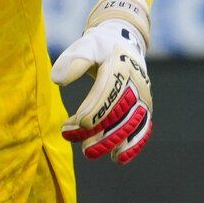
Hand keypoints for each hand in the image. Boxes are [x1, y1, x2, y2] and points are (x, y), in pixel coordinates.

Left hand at [51, 0, 153, 163]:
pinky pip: (143, 128)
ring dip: (112, 141)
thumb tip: (57, 80)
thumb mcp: (86, 45)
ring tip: (91, 153)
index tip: (67, 128)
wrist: (123, 43)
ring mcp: (143, 96)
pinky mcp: (145, 106)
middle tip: (78, 146)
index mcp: (120, 66)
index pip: (105, 95)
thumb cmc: (99, 47)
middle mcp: (136, 82)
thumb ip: (73, 61)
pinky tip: (119, 159)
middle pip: (118, 113)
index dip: (88, 114)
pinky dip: (134, 144)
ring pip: (131, 124)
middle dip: (97, 132)